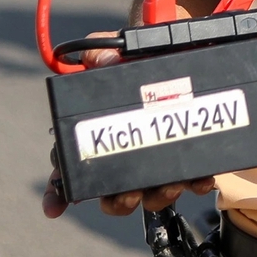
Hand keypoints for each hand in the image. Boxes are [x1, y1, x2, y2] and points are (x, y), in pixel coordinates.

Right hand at [39, 37, 218, 218]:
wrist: (183, 48)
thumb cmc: (140, 55)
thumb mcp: (118, 48)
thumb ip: (102, 50)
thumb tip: (101, 61)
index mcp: (99, 134)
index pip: (68, 171)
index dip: (58, 193)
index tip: (54, 208)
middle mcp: (125, 155)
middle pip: (112, 195)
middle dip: (119, 201)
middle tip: (130, 191)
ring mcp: (157, 161)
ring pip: (151, 195)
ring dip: (159, 195)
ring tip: (171, 183)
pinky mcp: (188, 157)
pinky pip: (191, 180)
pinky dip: (197, 183)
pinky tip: (202, 178)